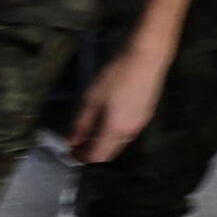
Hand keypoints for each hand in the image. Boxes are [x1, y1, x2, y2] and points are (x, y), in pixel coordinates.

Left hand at [67, 36, 171, 165]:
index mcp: (114, 130)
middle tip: (78, 143)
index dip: (82, 157)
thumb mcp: (92, 98)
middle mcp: (129, 132)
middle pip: (109, 153)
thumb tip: (71, 142)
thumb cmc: (117, 75)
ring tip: (91, 131)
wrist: (146, 58)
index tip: (70, 151)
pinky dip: (114, 134)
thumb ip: (82, 123)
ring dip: (103, 143)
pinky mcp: (146, 115)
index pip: (97, 156)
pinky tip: (107, 120)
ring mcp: (140, 124)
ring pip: (119, 143)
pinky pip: (127, 133)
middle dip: (92, 152)